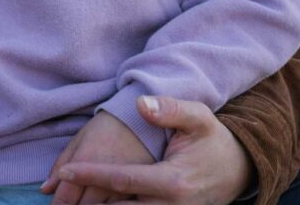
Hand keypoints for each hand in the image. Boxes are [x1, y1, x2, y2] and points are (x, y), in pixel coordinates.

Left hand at [39, 110, 154, 203]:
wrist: (139, 121)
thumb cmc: (105, 128)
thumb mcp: (79, 140)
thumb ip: (60, 164)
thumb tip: (45, 190)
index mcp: (84, 163)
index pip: (65, 199)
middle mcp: (103, 179)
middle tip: (71, 199)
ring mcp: (123, 188)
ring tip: (87, 198)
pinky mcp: (138, 191)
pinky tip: (103, 200)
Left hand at [52, 95, 252, 204]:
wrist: (240, 169)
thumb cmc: (212, 139)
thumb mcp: (198, 117)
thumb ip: (170, 110)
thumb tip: (140, 104)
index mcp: (173, 182)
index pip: (123, 180)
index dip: (91, 175)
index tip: (64, 172)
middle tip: (59, 199)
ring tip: (71, 203)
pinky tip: (96, 204)